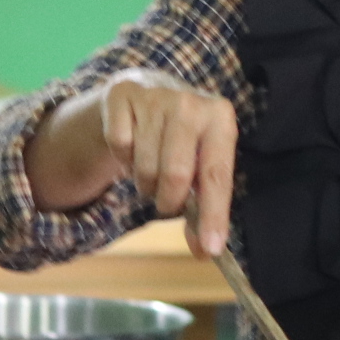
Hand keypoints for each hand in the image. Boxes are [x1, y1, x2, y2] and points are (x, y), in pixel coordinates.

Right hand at [25, 69, 238, 255]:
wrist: (151, 89)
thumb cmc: (185, 138)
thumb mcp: (202, 163)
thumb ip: (206, 206)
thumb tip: (205, 250)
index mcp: (221, 118)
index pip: (216, 175)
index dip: (213, 215)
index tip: (210, 248)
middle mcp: (190, 102)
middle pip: (175, 175)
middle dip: (168, 200)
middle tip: (167, 200)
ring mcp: (154, 95)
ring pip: (143, 166)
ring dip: (145, 181)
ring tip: (152, 168)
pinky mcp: (121, 94)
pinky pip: (118, 145)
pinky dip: (123, 158)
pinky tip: (134, 146)